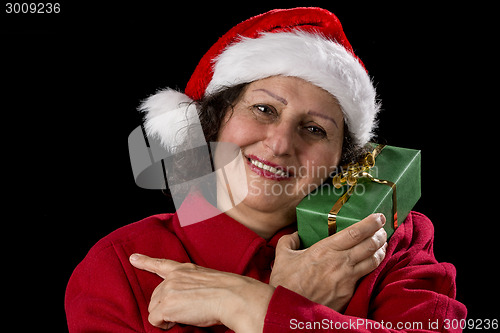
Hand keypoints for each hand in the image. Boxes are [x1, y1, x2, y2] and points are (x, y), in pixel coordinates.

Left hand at [129, 254, 274, 331]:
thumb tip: (186, 300)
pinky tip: (181, 321)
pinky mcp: (166, 305)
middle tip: (187, 310)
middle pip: (156, 296)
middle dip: (166, 306)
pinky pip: (155, 320)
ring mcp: (169, 289)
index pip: (162, 264)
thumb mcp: (208, 281)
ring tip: (188, 315)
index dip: (145, 261)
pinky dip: (165, 325)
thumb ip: (192, 284)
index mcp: (186, 269)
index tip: (133, 257)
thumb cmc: (229, 292)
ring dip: (167, 316)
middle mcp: (174, 276)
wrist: (234, 297)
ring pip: (154, 309)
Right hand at [270, 213, 387, 311]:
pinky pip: (365, 278)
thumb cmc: (285, 282)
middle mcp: (339, 263)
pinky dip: (372, 268)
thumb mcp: (282, 256)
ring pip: (373, 262)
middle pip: (369, 245)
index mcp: (325, 249)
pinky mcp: (348, 294)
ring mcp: (346, 279)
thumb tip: (295, 235)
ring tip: (382, 245)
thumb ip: (289, 241)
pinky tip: (372, 264)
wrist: (289, 309)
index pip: (355, 233)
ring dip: (381, 251)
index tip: (379, 217)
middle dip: (380, 235)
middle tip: (383, 230)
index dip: (370, 223)